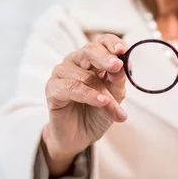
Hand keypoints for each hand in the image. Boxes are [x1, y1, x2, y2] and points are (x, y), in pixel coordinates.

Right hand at [42, 34, 127, 176]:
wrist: (80, 137)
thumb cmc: (96, 112)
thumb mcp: (114, 96)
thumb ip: (117, 81)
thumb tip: (125, 65)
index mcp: (92, 59)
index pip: (101, 42)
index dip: (112, 43)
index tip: (123, 50)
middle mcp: (76, 62)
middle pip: (90, 51)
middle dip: (105, 58)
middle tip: (118, 65)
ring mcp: (62, 73)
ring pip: (84, 75)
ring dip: (103, 92)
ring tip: (115, 107)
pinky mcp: (52, 89)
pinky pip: (71, 88)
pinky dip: (88, 95)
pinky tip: (101, 101)